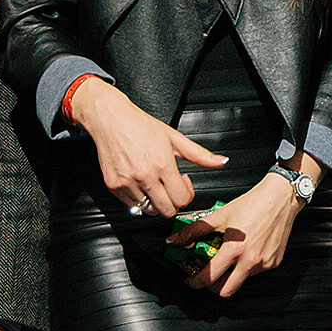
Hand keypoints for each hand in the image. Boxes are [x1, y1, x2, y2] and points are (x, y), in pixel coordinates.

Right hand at [70, 78, 225, 216]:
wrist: (111, 119)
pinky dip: (139, 200)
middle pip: (167, 211)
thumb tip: (221, 161)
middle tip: (171, 188)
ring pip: (148, 211)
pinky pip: (131, 206)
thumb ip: (200, 154)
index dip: (187, 194)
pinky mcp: (113, 186)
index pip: (182, 199)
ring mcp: (127, 183)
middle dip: (174, 203)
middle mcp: (144, 176)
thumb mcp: (175, 138)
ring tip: (156, 185)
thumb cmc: (141, 126)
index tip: (184, 183)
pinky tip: (142, 184)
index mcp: (162, 164)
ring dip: (156, 202)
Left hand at [180, 165, 309, 297]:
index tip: (192, 280)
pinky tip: (246, 253)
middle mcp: (250, 260)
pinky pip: (256, 272)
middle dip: (213, 287)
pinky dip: (247, 267)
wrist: (280, 197)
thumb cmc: (253, 203)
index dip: (196, 282)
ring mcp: (264, 263)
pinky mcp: (275, 262)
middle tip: (209, 277)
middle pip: (226, 291)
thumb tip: (176, 240)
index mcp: (235, 250)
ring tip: (229, 260)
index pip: (209, 277)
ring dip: (232, 276)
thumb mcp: (220, 216)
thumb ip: (194, 230)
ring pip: (242, 281)